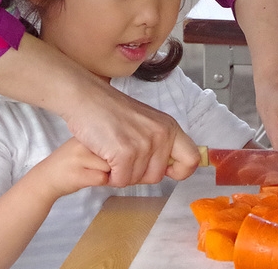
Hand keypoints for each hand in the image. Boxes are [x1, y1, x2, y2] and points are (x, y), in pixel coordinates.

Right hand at [26, 138, 111, 199]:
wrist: (44, 179)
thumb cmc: (67, 164)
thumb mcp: (81, 146)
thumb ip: (99, 144)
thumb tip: (125, 147)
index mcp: (84, 135)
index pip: (112, 139)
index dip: (114, 151)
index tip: (106, 157)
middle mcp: (81, 144)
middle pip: (114, 152)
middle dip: (113, 163)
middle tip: (98, 167)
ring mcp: (79, 159)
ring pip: (110, 166)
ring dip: (108, 174)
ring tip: (92, 173)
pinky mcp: (78, 175)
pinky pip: (102, 178)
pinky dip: (101, 182)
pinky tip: (89, 180)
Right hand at [63, 81, 199, 186]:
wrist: (86, 97)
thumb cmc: (110, 110)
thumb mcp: (146, 122)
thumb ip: (159, 141)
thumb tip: (169, 167)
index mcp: (169, 127)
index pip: (192, 159)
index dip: (179, 171)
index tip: (165, 170)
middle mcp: (161, 135)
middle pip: (157, 176)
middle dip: (138, 174)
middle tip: (124, 159)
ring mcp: (143, 143)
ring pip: (136, 180)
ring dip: (122, 173)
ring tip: (112, 153)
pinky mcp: (124, 152)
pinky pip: (120, 180)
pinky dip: (110, 175)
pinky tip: (105, 157)